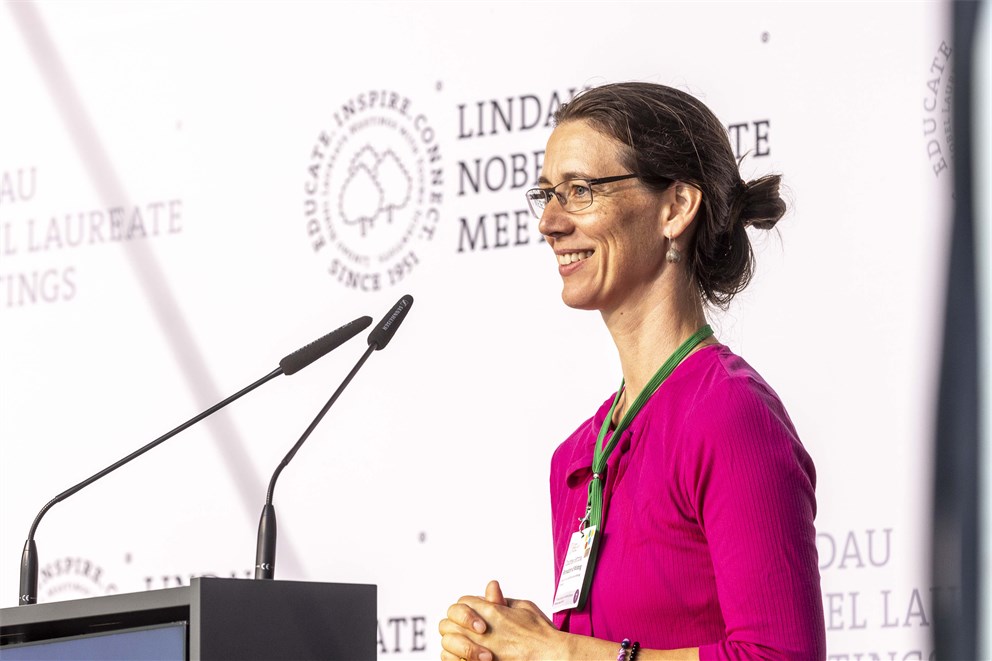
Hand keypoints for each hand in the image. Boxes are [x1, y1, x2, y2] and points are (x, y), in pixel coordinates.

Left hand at [439, 580, 562, 660]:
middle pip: (448, 623)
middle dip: (453, 627)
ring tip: (463, 649)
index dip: (465, 610)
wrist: (551, 656)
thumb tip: (491, 589)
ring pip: (448, 644)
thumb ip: (503, 599)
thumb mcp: (524, 606)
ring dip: (452, 646)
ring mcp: (479, 649)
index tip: (472, 618)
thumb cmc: (542, 634)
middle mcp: (482, 630)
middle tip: (463, 634)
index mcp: (491, 611)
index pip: (462, 603)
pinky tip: (465, 660)